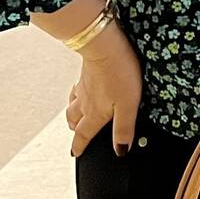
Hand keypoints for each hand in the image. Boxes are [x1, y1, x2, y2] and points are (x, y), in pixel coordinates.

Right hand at [67, 24, 141, 157]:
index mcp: (94, 113)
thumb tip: (121, 150)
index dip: (80, 146)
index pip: (84, 134)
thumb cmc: (118, 72)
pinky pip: (76, 87)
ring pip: (72, 104)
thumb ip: (124, 128)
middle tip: (76, 135)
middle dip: (75, 130)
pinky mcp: (85, 72)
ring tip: (75, 117)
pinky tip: (82, 88)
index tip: (76, 154)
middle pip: (74, 120)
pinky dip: (76, 94)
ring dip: (72, 113)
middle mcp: (85, 101)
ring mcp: (83, 85)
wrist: (104, 44)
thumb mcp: (127, 105)